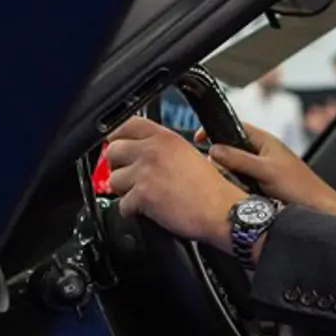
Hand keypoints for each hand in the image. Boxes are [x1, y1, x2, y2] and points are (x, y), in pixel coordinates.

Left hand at [105, 117, 246, 246]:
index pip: (125, 125)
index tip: (118, 147)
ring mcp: (146, 172)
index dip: (117, 137)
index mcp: (165, 138)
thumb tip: (137, 151)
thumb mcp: (188, 154)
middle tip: (130, 176)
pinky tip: (147, 210)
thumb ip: (162, 147)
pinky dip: (132, 211)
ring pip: (113, 180)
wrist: (222, 211)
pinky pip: (122, 205)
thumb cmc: (211, 188)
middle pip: (112, 151)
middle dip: (118, 166)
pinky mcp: (143, 195)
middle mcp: (153, 151)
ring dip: (124, 191)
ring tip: (143, 195)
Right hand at [199, 123, 335, 223]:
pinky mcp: (262, 186)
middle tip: (210, 166)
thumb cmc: (300, 188)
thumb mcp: (266, 170)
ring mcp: (262, 170)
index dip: (216, 130)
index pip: (235, 127)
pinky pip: (241, 182)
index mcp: (265, 142)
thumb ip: (239, 159)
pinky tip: (234, 193)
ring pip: (235, 167)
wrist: (318, 210)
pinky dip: (235, 186)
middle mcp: (263, 153)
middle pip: (232, 148)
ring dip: (228, 173)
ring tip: (224, 181)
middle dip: (219, 156)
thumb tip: (214, 150)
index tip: (199, 138)